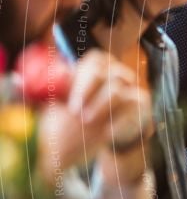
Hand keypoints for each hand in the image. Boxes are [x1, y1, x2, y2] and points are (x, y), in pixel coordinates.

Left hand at [37, 51, 152, 183]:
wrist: (109, 138)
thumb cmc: (84, 117)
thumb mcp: (65, 104)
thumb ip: (54, 91)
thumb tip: (32, 78)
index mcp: (100, 69)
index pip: (94, 60)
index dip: (80, 73)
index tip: (65, 91)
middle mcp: (118, 75)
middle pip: (105, 71)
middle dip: (86, 90)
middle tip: (74, 111)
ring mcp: (132, 89)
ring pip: (116, 90)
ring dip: (99, 106)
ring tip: (87, 122)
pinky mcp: (142, 105)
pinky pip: (131, 109)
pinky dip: (117, 122)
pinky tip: (106, 133)